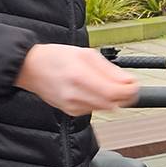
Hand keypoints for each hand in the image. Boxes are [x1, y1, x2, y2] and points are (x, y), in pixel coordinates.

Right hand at [15, 44, 138, 114]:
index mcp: (80, 77)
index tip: (135, 85)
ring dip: (112, 98)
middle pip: (112, 104)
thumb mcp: (86, 54)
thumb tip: (129, 82)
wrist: (30, 68)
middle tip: (127, 85)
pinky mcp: (70, 112)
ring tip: (106, 83)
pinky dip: (99, 101)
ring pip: (105, 108)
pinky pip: (93, 109)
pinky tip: (92, 90)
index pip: (114, 93)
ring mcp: (72, 106)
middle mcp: (75, 95)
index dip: (130, 91)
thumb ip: (109, 70)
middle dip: (124, 96)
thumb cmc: (56, 57)